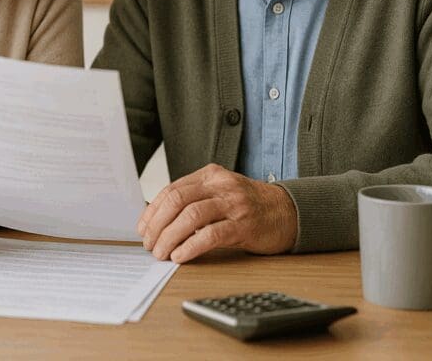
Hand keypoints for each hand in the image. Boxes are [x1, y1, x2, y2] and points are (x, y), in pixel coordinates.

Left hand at [137, 163, 296, 262]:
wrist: (287, 212)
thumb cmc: (249, 206)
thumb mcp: (220, 193)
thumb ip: (194, 200)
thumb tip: (158, 221)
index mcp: (210, 175)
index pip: (172, 189)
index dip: (152, 211)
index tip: (143, 229)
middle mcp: (221, 185)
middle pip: (177, 200)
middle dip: (158, 225)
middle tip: (150, 244)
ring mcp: (233, 204)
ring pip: (191, 216)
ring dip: (170, 237)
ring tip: (161, 253)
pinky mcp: (244, 225)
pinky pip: (211, 235)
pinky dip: (191, 246)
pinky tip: (181, 256)